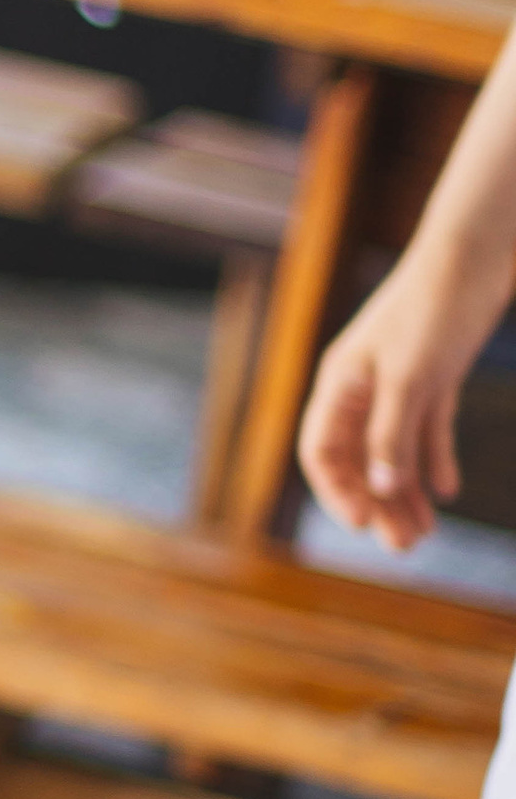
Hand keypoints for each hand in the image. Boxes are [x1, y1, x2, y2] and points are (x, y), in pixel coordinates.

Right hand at [298, 246, 509, 550]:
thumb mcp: (412, 376)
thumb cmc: (434, 307)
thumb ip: (393, 434)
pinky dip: (434, 458)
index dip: (338, 492)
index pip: (322, 452)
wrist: (476, 252)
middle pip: (359, 459)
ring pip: (393, 450)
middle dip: (379, 503)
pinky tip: (446, 489)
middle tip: (405, 546)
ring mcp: (397, 381)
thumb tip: (379, 488)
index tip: (364, 525)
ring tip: (427, 530)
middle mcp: (363, 387)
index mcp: (341, 383)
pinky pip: (425, 429)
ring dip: (406, 490)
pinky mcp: (431, 375)